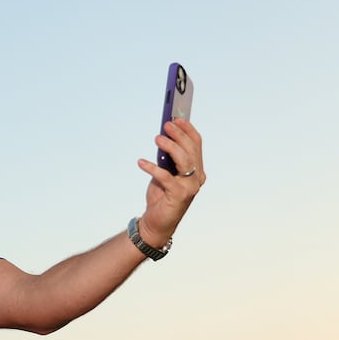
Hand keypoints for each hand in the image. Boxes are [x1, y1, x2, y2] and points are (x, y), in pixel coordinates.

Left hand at [136, 118, 204, 247]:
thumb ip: (166, 158)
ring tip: (157, 139)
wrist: (156, 222)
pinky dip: (152, 168)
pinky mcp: (179, 196)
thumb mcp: (164, 172)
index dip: (188, 129)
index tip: (177, 117)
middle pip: (191, 150)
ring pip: (184, 160)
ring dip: (171, 147)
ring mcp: (190, 187)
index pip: (197, 144)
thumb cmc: (161, 195)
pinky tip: (141, 162)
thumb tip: (161, 136)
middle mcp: (197, 178)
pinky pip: (166, 177)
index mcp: (197, 170)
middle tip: (166, 125)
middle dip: (179, 134)